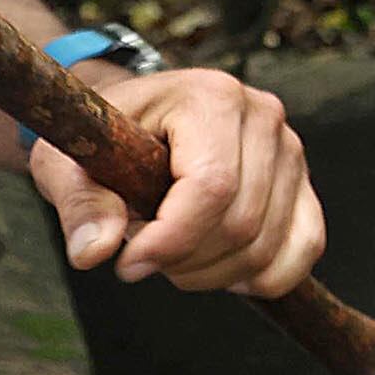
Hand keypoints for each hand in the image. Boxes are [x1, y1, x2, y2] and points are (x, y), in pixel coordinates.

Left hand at [31, 67, 323, 298]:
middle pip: (241, 223)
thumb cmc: (104, 138)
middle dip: (185, 261)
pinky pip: (305, 246)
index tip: (128, 265)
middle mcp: (263, 116)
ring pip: (267, 246)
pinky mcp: (303, 184)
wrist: (138, 120)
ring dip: (214, 273)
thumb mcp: (69, 162)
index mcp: (210, 97)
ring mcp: (290, 151)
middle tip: (143, 256)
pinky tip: (221, 268)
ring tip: (173, 253)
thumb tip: (94, 252)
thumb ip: (80, 204)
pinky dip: (264, 277)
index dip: (172, 240)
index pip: (212, 187)